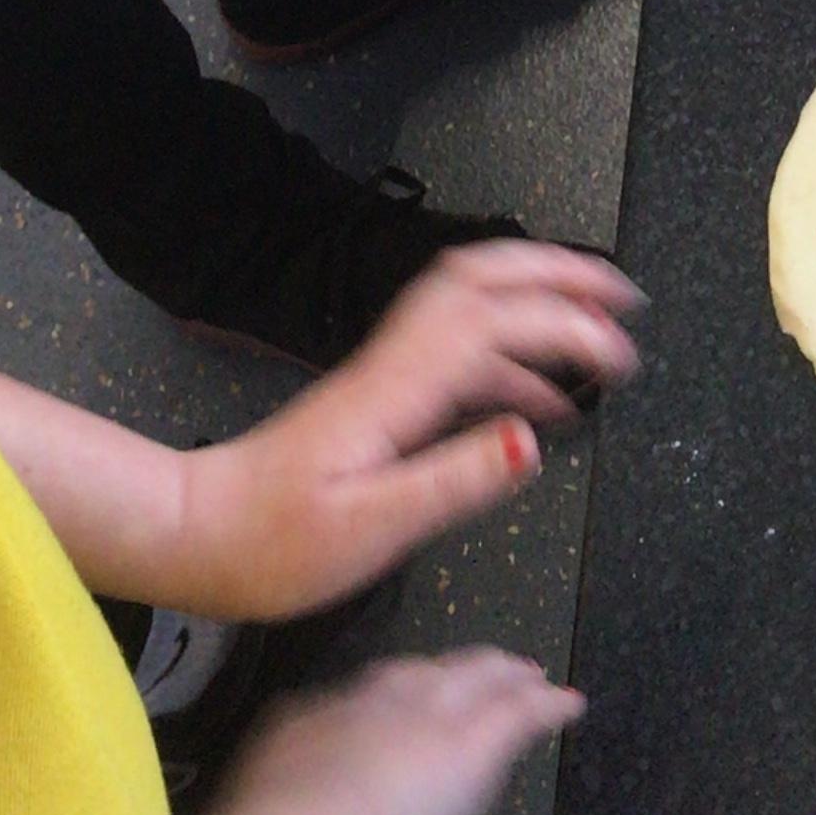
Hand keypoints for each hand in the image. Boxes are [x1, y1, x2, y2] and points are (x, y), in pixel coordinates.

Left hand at [174, 244, 643, 622]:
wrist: (197, 533)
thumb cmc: (270, 543)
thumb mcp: (370, 529)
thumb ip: (453, 482)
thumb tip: (529, 442)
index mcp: (396, 390)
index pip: (494, 322)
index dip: (563, 322)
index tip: (616, 350)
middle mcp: (394, 366)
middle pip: (480, 278)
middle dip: (555, 271)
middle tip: (618, 293)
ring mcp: (386, 376)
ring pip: (471, 305)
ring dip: (536, 303)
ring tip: (595, 335)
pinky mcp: (381, 398)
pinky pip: (459, 353)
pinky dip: (510, 359)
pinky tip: (536, 403)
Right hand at [180, 655, 581, 814]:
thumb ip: (272, 807)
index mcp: (308, 726)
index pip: (352, 702)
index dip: (382, 704)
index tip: (396, 708)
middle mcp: (369, 704)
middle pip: (421, 674)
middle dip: (449, 674)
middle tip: (473, 673)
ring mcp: (426, 715)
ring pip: (479, 678)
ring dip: (505, 676)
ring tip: (528, 675)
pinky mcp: (474, 742)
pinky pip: (521, 712)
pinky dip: (546, 705)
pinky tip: (567, 703)